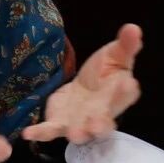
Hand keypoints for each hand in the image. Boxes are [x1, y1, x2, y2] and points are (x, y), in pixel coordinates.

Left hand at [21, 23, 142, 143]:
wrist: (86, 86)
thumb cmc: (105, 71)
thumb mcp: (115, 54)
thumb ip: (125, 45)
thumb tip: (134, 28)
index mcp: (119, 94)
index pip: (126, 93)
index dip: (126, 90)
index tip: (127, 84)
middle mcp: (102, 113)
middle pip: (104, 121)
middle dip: (100, 124)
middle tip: (97, 126)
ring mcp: (81, 122)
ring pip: (80, 131)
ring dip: (77, 133)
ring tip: (74, 134)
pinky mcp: (60, 123)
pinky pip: (51, 130)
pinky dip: (41, 133)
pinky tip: (29, 133)